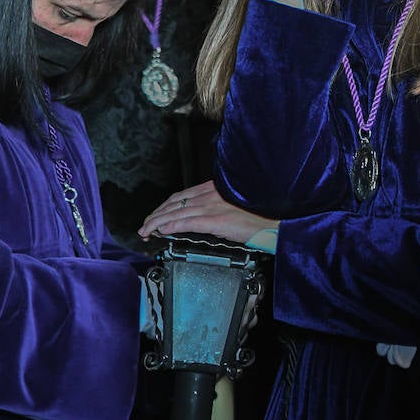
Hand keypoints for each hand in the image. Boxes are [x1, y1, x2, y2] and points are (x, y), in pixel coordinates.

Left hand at [139, 181, 275, 244]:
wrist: (275, 222)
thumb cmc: (258, 216)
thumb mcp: (234, 206)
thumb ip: (216, 207)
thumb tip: (199, 219)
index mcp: (215, 189)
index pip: (181, 196)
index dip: (163, 207)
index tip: (154, 216)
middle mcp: (211, 195)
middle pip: (174, 203)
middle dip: (155, 215)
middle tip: (145, 226)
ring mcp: (214, 207)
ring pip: (177, 213)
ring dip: (157, 223)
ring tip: (147, 231)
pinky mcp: (217, 220)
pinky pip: (188, 223)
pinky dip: (172, 226)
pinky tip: (162, 231)